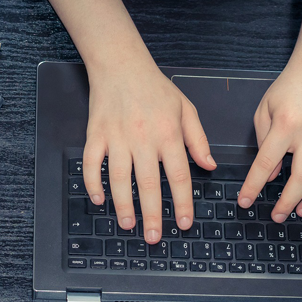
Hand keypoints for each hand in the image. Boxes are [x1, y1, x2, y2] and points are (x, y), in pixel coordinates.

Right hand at [82, 61, 216, 243]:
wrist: (121, 64)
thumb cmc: (155, 87)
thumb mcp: (186, 109)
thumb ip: (198, 139)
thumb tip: (209, 166)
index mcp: (168, 134)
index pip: (178, 175)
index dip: (182, 203)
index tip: (184, 223)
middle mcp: (143, 138)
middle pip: (148, 184)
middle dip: (152, 214)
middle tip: (154, 237)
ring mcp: (117, 137)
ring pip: (119, 178)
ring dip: (123, 205)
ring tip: (128, 224)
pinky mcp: (96, 135)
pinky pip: (92, 163)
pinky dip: (93, 183)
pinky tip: (99, 199)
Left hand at [237, 65, 301, 220]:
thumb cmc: (287, 90)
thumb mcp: (264, 111)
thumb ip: (264, 143)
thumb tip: (271, 175)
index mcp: (285, 126)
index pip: (265, 164)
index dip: (253, 186)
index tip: (245, 202)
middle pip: (301, 177)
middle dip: (287, 202)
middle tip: (277, 216)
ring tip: (301, 212)